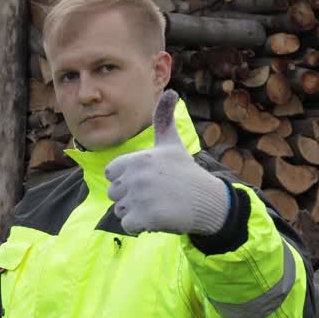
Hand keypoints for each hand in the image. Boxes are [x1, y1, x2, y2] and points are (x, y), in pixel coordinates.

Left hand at [105, 90, 229, 234]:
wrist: (207, 201)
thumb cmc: (185, 172)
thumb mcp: (172, 144)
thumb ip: (164, 119)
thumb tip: (171, 91)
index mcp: (137, 159)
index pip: (110, 174)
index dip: (126, 179)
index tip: (148, 179)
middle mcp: (136, 176)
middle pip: (113, 194)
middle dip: (130, 198)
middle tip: (155, 195)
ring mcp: (140, 198)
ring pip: (119, 211)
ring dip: (135, 213)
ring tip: (157, 206)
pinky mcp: (145, 218)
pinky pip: (128, 226)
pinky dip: (140, 226)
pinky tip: (158, 218)